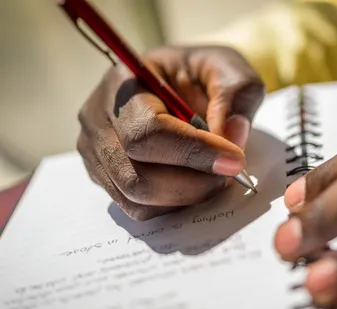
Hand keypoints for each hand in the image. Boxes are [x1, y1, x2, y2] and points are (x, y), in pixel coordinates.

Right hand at [77, 46, 263, 220]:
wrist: (180, 85)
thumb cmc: (200, 75)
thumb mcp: (227, 68)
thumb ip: (236, 93)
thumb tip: (233, 135)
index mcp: (123, 83)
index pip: (148, 132)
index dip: (193, 152)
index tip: (234, 160)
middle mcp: (98, 119)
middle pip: (137, 176)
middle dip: (193, 183)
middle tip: (228, 173)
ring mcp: (96, 152)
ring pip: (137, 198)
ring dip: (186, 196)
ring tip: (212, 175)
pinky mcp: (105, 176)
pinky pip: (137, 208)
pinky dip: (172, 205)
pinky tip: (192, 183)